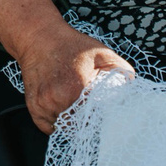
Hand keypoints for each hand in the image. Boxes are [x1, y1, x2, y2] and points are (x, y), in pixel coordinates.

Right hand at [12, 21, 132, 132]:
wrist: (40, 38)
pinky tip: (61, 106)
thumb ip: (122, 71)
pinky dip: (57, 121)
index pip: (95, 120)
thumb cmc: (71, 45)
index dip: (101, 119)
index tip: (103, 115)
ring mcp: (44, 105)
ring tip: (73, 103)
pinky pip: (49, 127)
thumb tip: (132, 89)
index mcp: (78, 88)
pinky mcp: (34, 108)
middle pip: (80, 127)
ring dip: (72, 121)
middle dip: (86, 120)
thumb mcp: (102, 53)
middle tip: (89, 109)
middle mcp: (59, 99)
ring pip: (65, 128)